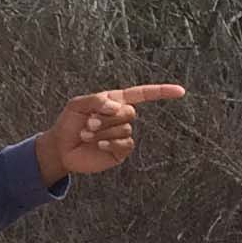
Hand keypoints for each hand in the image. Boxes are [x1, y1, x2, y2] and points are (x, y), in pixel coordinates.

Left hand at [38, 83, 185, 183]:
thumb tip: (116, 106)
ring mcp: (122, 135)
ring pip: (125, 128)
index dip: (161, 92)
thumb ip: (96, 100)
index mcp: (114, 101)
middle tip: (88, 123)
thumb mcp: (77, 105)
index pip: (142, 94)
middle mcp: (121, 117)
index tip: (181, 91)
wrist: (61, 148)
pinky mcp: (120, 151)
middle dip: (107, 118)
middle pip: (129, 112)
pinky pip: (126, 144)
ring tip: (86, 134)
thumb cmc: (68, 123)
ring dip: (103, 132)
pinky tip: (98, 145)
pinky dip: (111, 143)